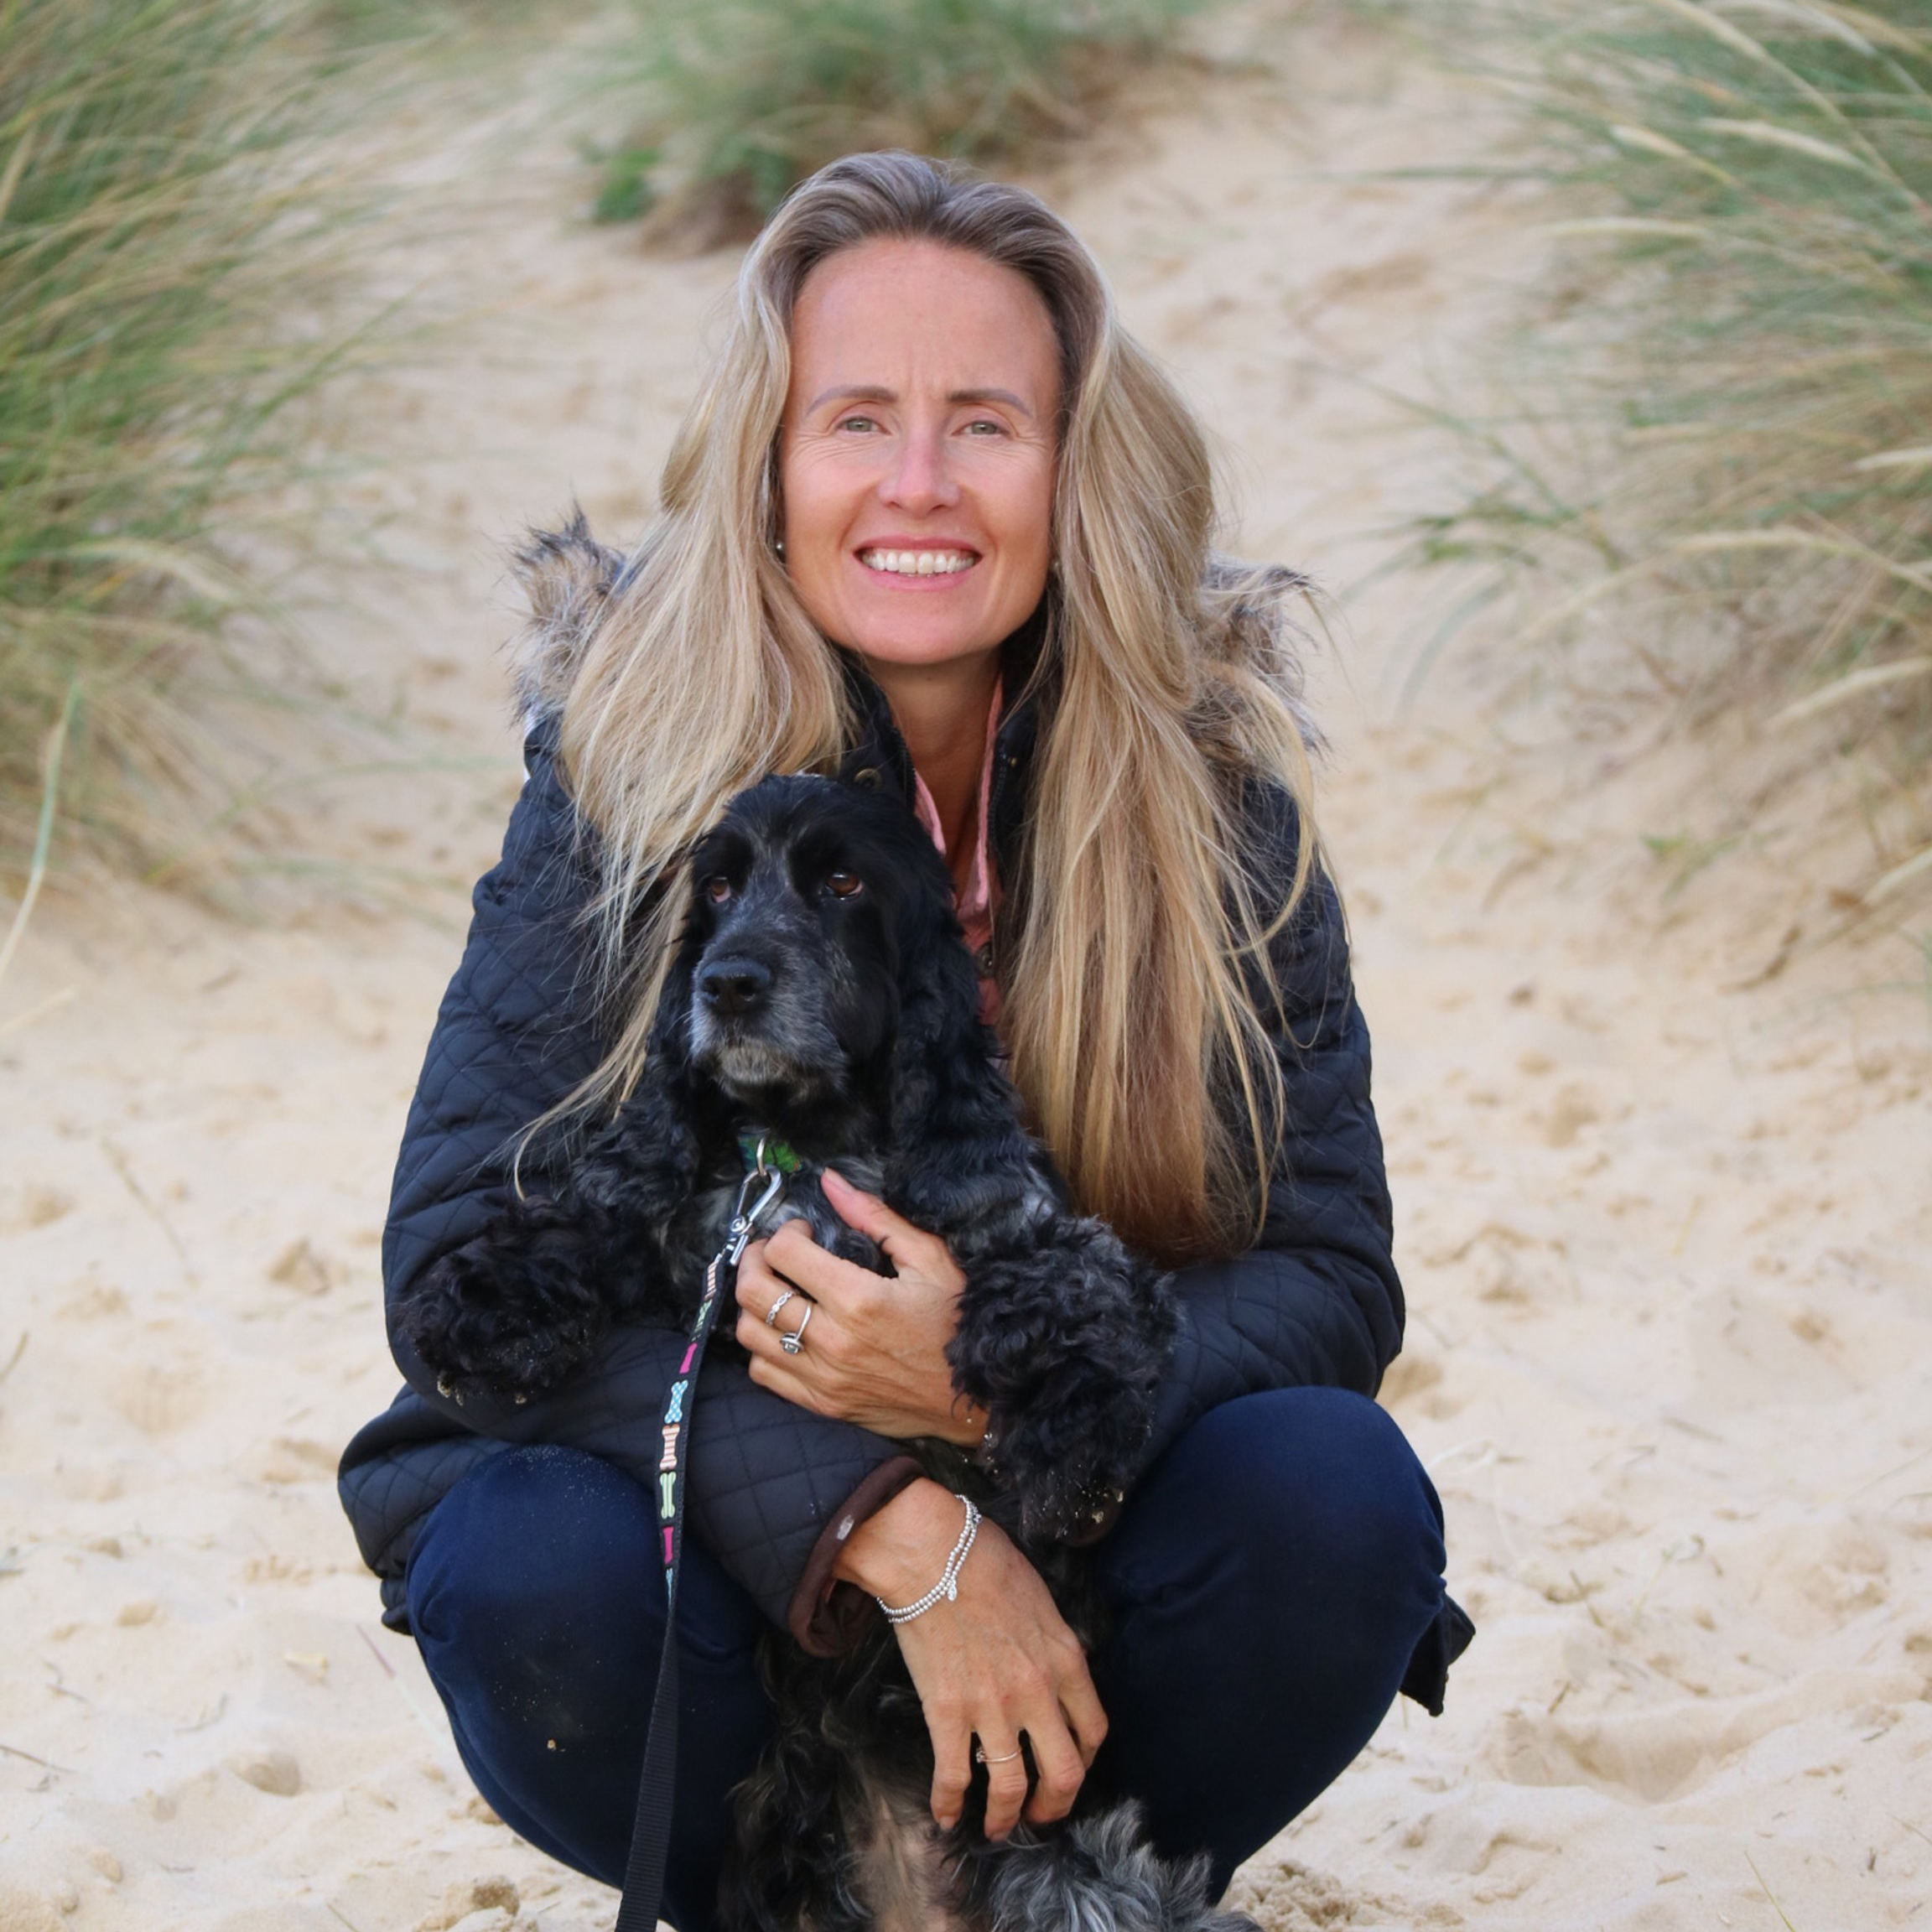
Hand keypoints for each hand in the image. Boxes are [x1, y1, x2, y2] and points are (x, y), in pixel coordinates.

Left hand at [733, 1170, 986, 1443]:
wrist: (980, 1400)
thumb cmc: (959, 1323)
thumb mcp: (930, 1259)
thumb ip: (875, 1218)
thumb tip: (831, 1182)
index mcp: (860, 1299)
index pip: (783, 1253)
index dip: (786, 1232)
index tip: (805, 1231)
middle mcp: (834, 1341)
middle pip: (753, 1292)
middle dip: (753, 1259)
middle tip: (773, 1252)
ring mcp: (825, 1378)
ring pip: (749, 1335)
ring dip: (753, 1304)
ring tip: (777, 1290)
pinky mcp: (824, 1405)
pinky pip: (765, 1375)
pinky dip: (764, 1348)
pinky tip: (786, 1331)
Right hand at [835, 1478, 1106, 1838]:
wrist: (932, 1552)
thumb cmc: (985, 1559)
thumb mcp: (1042, 1599)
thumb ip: (1053, 1643)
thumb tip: (1051, 1667)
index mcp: (1066, 1660)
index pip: (1093, 1731)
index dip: (1084, 1760)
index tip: (1071, 1767)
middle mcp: (1037, 1692)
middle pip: (1064, 1773)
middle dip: (1055, 1804)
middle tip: (1041, 1814)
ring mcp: (992, 1707)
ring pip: (1011, 1787)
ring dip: (1005, 1816)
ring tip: (997, 1827)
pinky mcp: (947, 1713)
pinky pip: (953, 1776)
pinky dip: (949, 1805)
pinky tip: (946, 1816)